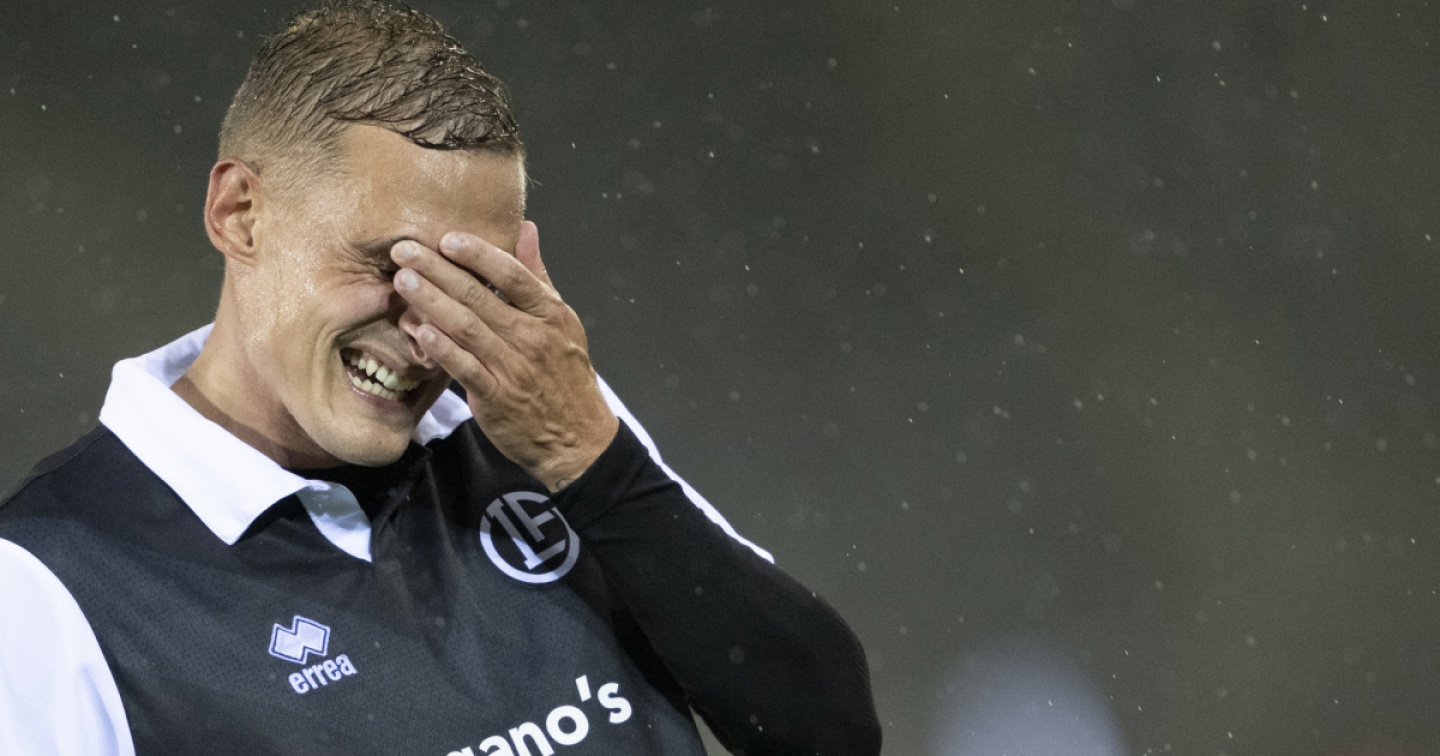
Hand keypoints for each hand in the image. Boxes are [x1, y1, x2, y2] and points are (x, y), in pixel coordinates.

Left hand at [391, 221, 617, 491]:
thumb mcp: (562, 321)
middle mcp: (532, 337)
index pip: (513, 275)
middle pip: (480, 296)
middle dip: (438, 270)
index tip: (447, 238)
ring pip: (467, 328)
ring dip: (431, 302)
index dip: (479, 253)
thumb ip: (537, 275)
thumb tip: (525, 228)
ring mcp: (514, 368)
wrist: (577, 437)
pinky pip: (464, 368)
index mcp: (550, 315)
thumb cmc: (565, 375)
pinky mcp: (497, 397)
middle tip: (404, 250)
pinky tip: (418, 331)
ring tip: (403, 281)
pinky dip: (442, 349)